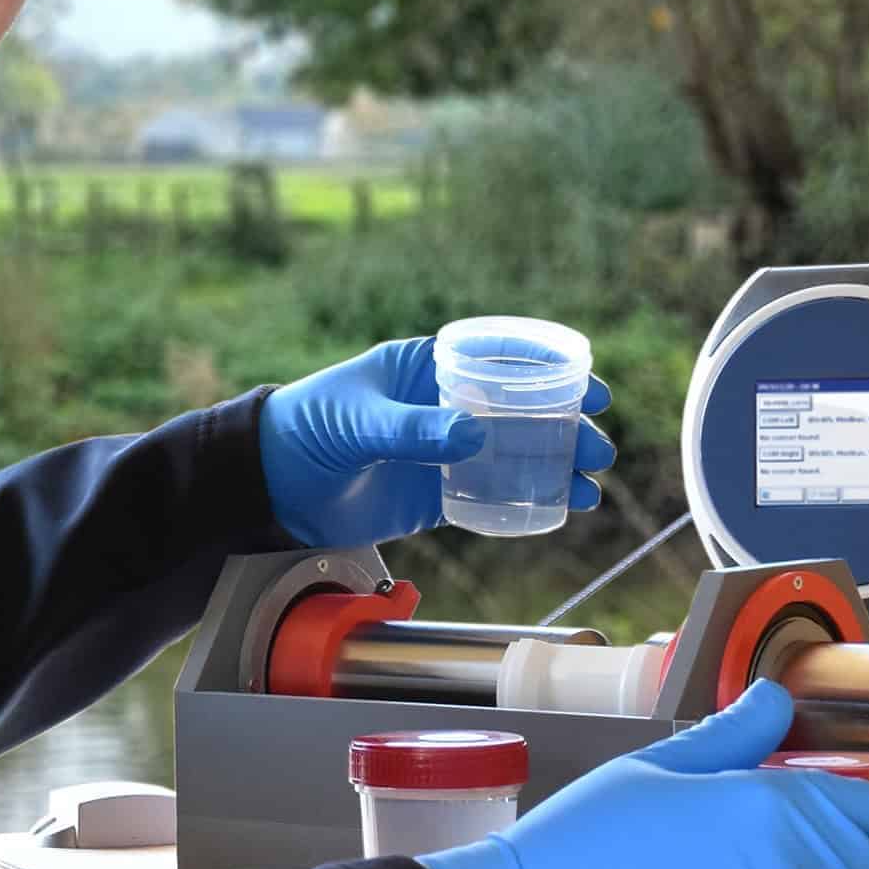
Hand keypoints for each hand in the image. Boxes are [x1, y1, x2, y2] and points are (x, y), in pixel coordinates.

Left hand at [258, 336, 612, 546]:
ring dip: (556, 467)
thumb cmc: (307, 428)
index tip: (589, 387)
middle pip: (521, 411)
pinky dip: (527, 501)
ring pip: (514, 455)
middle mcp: (444, 407)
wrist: (272, 485)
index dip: (551, 369)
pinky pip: (491, 495)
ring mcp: (443, 452)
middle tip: (597, 447)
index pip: (501, 359)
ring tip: (588, 487)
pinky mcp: (434, 495)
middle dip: (566, 426)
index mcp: (427, 368)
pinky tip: (558, 509)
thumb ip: (412, 430)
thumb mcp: (359, 423)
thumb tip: (473, 437)